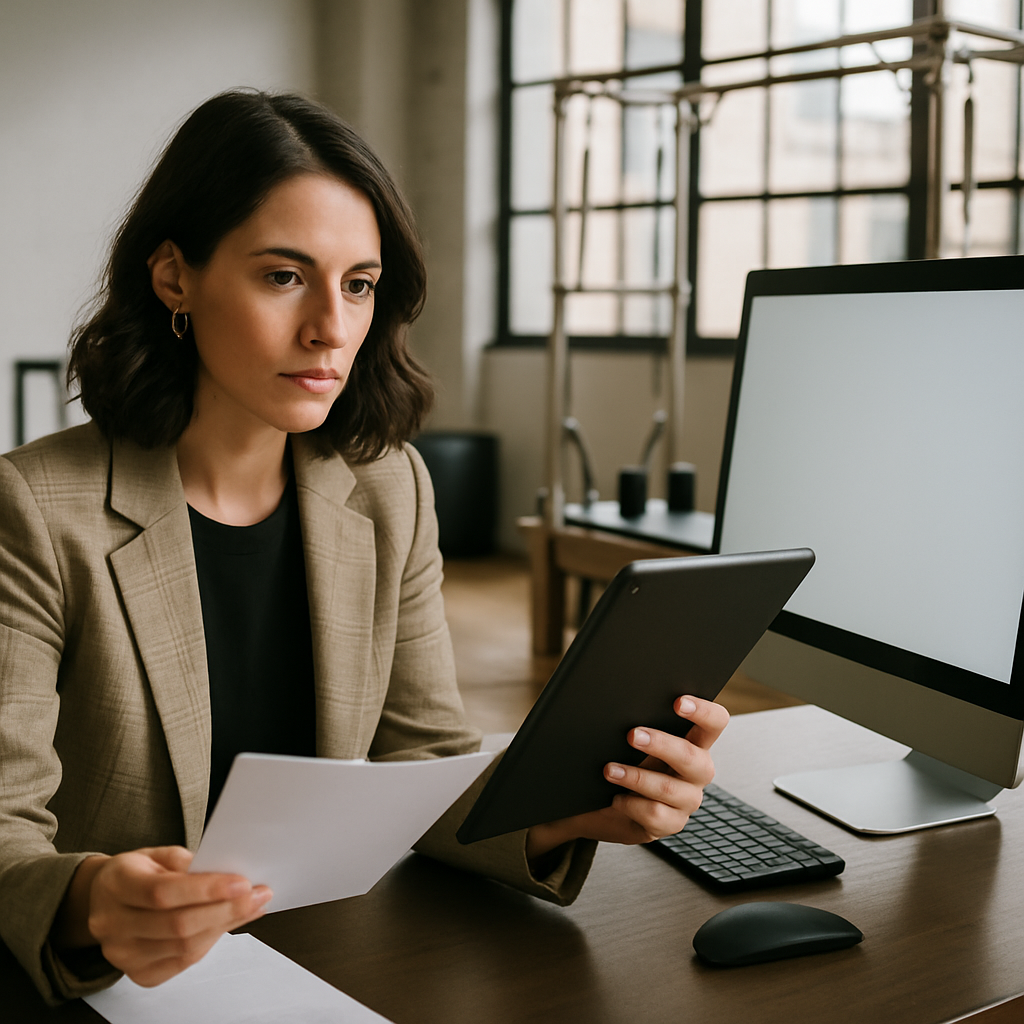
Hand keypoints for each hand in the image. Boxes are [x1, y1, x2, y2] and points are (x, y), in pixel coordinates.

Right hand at [53, 846, 271, 986]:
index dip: (206, 890)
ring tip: (252, 906)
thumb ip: (189, 863)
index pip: (162, 893)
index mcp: (115, 885)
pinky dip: (212, 941)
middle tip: (259, 894)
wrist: (105, 898)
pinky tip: (230, 923)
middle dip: (226, 910)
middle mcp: (112, 924)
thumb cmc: (138, 871)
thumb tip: (231, 874)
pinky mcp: (138, 974)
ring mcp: (122, 954)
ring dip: (225, 926)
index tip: (243, 882)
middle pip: (177, 925)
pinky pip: (183, 962)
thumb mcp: (158, 854)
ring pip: (184, 947)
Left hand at [526, 696, 728, 861]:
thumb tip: (623, 702)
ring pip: (668, 789)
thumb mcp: (633, 741)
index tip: (677, 702)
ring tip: (609, 769)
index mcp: (695, 743)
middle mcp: (697, 772)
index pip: (715, 723)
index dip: (703, 711)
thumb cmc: (624, 762)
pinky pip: (654, 815)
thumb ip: (640, 723)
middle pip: (693, 757)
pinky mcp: (671, 824)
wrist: (604, 805)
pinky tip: (616, 797)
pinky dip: (630, 804)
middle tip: (632, 735)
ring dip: (635, 776)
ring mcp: (686, 801)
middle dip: (661, 744)